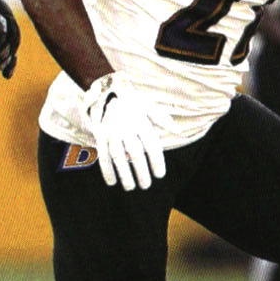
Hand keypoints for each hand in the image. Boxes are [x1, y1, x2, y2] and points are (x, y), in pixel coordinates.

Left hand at [0, 0, 20, 77]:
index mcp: (3, 10)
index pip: (11, 26)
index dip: (8, 38)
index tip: (0, 49)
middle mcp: (6, 21)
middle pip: (13, 39)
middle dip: (8, 51)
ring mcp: (2, 30)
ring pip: (10, 48)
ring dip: (9, 61)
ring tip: (3, 73)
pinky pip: (5, 52)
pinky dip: (7, 64)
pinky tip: (6, 75)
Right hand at [82, 73, 172, 190]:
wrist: (106, 93)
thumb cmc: (132, 103)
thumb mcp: (148, 106)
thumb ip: (163, 119)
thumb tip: (179, 132)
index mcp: (141, 122)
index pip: (152, 145)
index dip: (156, 161)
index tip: (160, 175)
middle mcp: (127, 128)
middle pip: (136, 154)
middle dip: (141, 172)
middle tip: (146, 186)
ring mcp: (112, 133)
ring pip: (118, 157)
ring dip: (124, 174)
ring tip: (130, 187)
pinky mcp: (100, 136)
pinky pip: (103, 155)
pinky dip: (106, 170)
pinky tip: (112, 182)